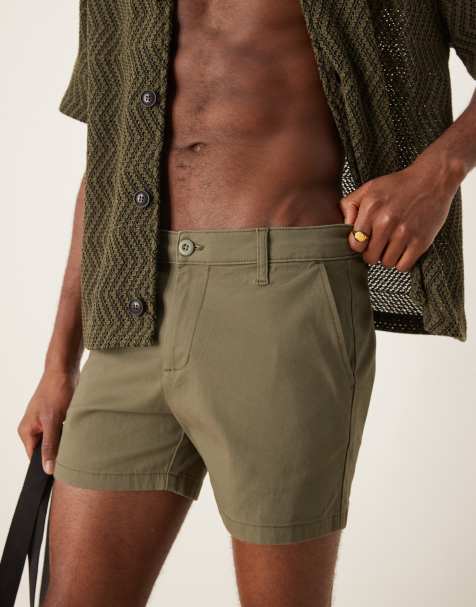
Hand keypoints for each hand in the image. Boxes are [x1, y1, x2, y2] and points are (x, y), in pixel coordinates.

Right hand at [17, 369, 77, 474]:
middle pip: (46, 451)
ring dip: (66, 440)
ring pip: (56, 442)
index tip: (61, 469)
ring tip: (73, 432)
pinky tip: (76, 427)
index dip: (47, 464)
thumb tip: (48, 468)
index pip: (34, 458)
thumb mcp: (53, 420)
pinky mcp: (56, 418)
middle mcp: (34, 429)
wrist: (65, 370)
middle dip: (59, 451)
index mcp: (27, 431)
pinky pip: (63, 433)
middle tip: (71, 448)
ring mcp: (45, 423)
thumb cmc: (55, 390)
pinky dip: (70, 432)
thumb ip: (50, 445)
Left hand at [340, 155, 462, 270]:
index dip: (359, 244)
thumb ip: (349, 206)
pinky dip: (402, 262)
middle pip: (370, 257)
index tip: (366, 239)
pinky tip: (403, 249)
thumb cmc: (398, 186)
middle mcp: (386, 221)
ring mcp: (404, 232)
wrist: (433, 179)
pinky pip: (403, 266)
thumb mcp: (368, 189)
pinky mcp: (421, 241)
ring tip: (392, 244)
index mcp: (371, 208)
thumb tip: (343, 228)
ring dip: (387, 257)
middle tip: (380, 243)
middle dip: (373, 252)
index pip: (355, 244)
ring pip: (386, 263)